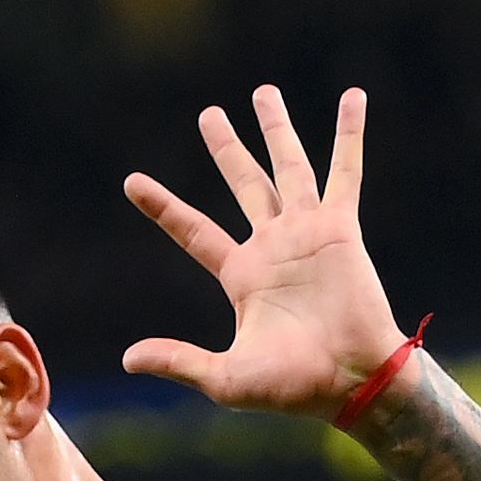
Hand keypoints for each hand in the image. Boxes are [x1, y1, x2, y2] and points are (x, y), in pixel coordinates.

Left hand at [120, 85, 412, 422]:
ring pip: (288, 167)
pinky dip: (349, 134)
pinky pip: (345, 171)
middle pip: (243, 184)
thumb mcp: (224, 378)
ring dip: (277, 129)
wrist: (352, 382)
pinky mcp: (341, 228)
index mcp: (242, 276)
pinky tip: (353, 97)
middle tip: (210, 114)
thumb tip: (127, 360)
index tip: (132, 181)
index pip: (193, 231)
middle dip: (227, 149)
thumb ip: (178, 361)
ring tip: (263, 92)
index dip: (163, 206)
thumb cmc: (294, 388)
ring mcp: (307, 233)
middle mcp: (273, 247)